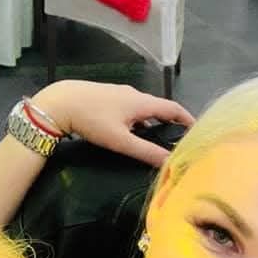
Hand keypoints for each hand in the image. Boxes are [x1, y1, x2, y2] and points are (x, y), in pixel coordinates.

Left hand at [28, 80, 195, 168]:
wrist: (60, 102)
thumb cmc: (92, 119)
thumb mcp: (120, 140)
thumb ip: (145, 151)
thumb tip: (169, 162)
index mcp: (142, 102)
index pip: (173, 109)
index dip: (188, 120)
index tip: (198, 131)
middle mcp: (135, 94)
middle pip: (160, 108)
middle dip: (172, 123)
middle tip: (180, 140)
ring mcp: (121, 94)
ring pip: (144, 110)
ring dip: (154, 123)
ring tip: (158, 140)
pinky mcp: (108, 97)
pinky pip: (132, 109)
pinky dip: (140, 121)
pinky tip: (133, 133)